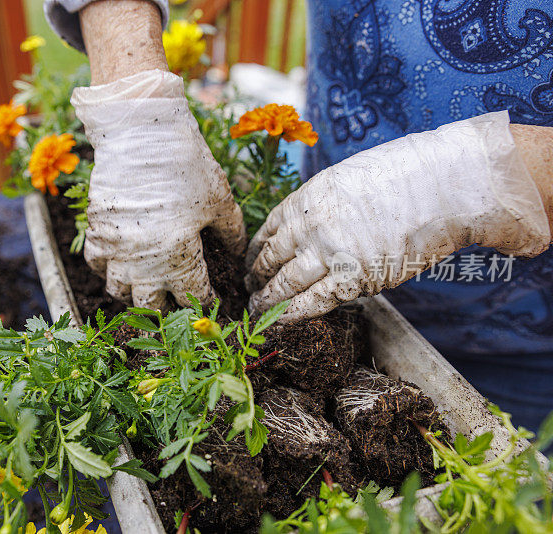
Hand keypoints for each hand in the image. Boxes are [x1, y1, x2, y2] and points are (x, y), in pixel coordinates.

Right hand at [72, 69, 245, 308]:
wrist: (141, 133)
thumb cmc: (187, 165)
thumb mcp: (220, 198)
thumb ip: (232, 232)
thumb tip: (237, 253)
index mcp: (180, 259)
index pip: (194, 297)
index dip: (206, 301)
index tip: (211, 297)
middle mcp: (144, 264)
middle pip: (152, 306)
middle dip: (168, 307)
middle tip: (177, 295)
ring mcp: (116, 250)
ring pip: (119, 292)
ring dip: (134, 292)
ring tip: (145, 282)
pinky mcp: (97, 232)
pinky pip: (96, 266)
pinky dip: (106, 269)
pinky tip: (120, 260)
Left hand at [246, 111, 550, 321]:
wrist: (444, 185)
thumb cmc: (403, 176)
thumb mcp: (346, 178)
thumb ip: (321, 204)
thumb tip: (307, 226)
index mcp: (307, 198)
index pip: (268, 230)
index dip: (255, 251)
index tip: (250, 262)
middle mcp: (310, 225)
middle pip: (270, 258)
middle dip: (255, 277)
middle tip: (247, 290)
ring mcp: (330, 252)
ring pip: (284, 283)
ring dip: (267, 300)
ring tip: (257, 310)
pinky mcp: (354, 277)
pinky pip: (314, 301)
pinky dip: (293, 313)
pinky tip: (282, 321)